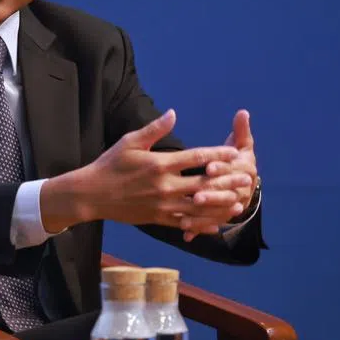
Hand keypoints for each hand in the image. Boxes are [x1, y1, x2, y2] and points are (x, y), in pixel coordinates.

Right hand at [41, 109, 251, 233]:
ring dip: (221, 206)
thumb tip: (173, 113)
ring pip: (199, 207)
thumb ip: (154, 129)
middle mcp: (164, 186)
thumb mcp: (129, 142)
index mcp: (159, 164)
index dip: (217, 154)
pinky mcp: (157, 219)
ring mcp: (162, 205)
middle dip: (228, 181)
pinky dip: (202, 225)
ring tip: (239, 203)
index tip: (234, 152)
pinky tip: (216, 225)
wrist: (91, 194)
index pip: (195, 157)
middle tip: (248, 178)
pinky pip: (184, 223)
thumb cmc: (109, 165)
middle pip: (204, 183)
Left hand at [183, 109, 257, 240]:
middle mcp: (240, 190)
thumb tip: (243, 112)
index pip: (233, 169)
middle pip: (225, 193)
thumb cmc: (240, 159)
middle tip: (196, 194)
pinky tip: (185, 233)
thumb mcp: (242, 145)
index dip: (223, 167)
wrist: (249, 182)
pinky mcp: (219, 216)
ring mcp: (230, 205)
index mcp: (245, 170)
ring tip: (185, 218)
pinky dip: (198, 229)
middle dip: (212, 194)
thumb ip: (241, 131)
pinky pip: (209, 224)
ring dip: (203, 216)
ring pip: (216, 212)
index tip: (209, 166)